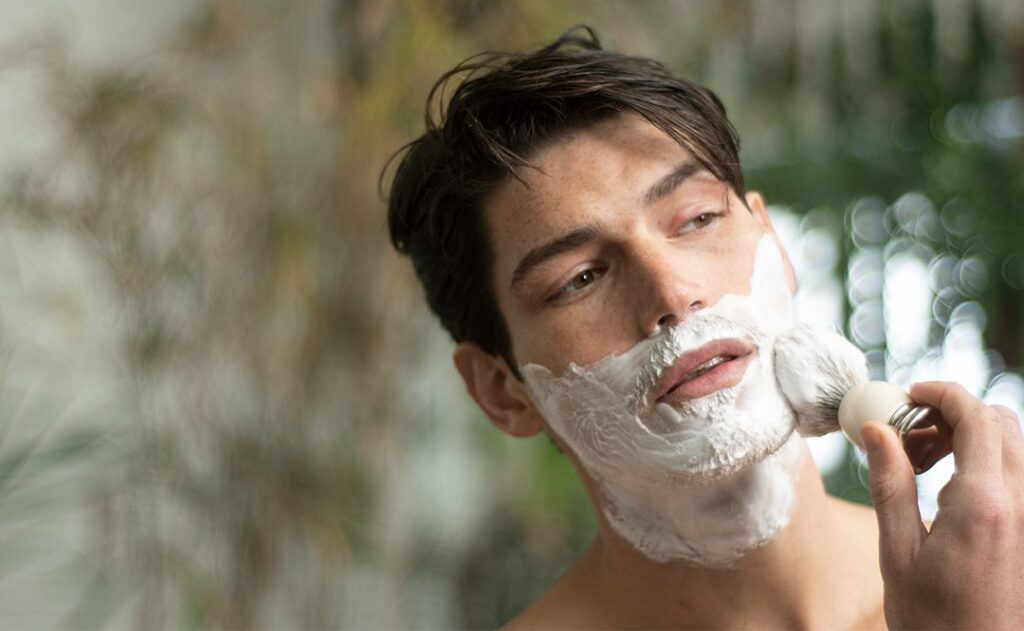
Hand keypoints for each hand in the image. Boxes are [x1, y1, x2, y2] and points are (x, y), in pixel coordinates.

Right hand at [861, 381, 1023, 629]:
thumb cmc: (932, 620)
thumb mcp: (898, 553)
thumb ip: (891, 484)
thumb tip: (877, 430)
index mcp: (984, 505)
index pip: (976, 418)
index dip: (941, 394)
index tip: (908, 395)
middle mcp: (1022, 504)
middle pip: (1000, 423)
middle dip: (954, 413)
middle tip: (910, 433)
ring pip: (1013, 445)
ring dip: (970, 437)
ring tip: (924, 463)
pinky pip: (1016, 475)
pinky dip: (985, 463)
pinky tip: (950, 489)